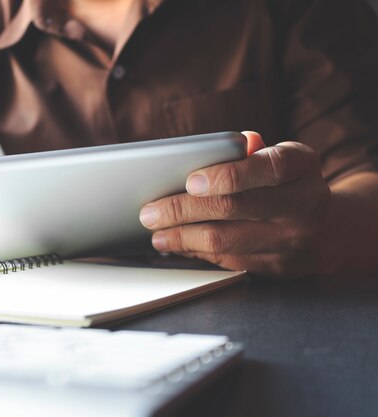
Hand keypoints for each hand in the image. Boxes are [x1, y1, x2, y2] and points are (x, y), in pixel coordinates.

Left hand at [139, 131, 332, 277]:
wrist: (330, 230)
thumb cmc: (289, 184)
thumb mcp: (281, 158)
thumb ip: (251, 152)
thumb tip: (231, 143)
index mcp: (302, 166)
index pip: (267, 168)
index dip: (227, 175)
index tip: (191, 181)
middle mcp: (302, 204)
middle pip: (234, 208)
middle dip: (183, 210)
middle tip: (150, 212)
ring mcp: (291, 240)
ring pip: (224, 241)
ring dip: (181, 237)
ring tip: (156, 233)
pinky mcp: (276, 266)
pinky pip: (226, 260)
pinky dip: (194, 252)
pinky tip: (176, 245)